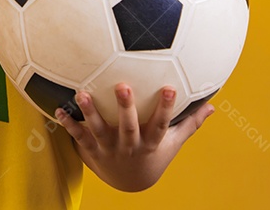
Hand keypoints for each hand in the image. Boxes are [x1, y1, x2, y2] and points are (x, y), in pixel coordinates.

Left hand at [55, 83, 213, 191]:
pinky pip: (78, 136)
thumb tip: (212, 105)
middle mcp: (129, 146)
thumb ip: (189, 123)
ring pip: (98, 130)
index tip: (170, 87)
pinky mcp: (91, 150)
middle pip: (127, 127)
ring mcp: (109, 149)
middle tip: (123, 86)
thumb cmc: (153, 155)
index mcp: (150, 143)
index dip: (165, 108)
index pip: (160, 124)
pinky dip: (68, 124)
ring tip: (82, 94)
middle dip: (125, 108)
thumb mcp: (172, 143)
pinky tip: (57, 109)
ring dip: (89, 112)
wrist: (130, 183)